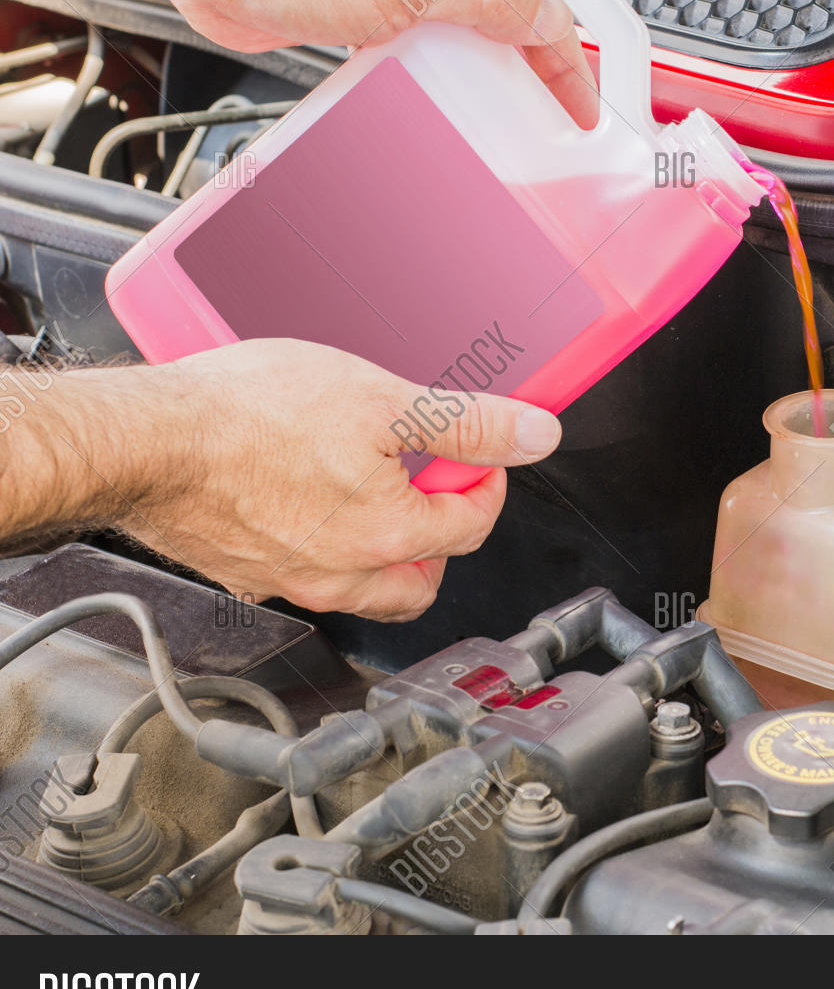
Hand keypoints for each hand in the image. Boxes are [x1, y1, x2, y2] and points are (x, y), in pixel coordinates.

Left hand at [113, 0, 598, 127]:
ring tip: (503, 116)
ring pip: (477, 32)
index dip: (573, 48)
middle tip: (553, 112)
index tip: (581, 100)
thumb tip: (550, 21)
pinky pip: (431, 46)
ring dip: (490, 75)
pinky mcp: (377, 7)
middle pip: (518, 10)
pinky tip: (441, 100)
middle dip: (538, 62)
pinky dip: (443, 77)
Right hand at [119, 339, 562, 620]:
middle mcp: (343, 576)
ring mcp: (290, 580)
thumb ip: (469, 424)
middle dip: (444, 534)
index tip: (476, 454)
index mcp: (390, 538)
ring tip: (378, 491)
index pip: (473, 524)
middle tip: (432, 483)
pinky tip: (312, 498)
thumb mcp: (385, 400)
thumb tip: (533, 434)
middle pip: (424, 578)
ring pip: (367, 588)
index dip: (487, 479)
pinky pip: (307, 575)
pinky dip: (329, 547)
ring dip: (390, 550)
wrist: (146, 440)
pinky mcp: (245, 571)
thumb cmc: (248, 418)